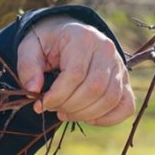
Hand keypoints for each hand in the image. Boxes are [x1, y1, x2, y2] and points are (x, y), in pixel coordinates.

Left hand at [16, 16, 132, 125]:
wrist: (67, 35)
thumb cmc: (48, 43)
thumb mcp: (30, 48)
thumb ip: (28, 66)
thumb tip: (33, 90)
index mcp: (83, 38)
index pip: (76, 74)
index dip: (58, 95)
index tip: (41, 104)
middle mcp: (107, 50)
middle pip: (95, 88)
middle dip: (70, 106)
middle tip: (53, 108)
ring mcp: (119, 66)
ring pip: (111, 99)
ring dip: (85, 114)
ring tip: (65, 113)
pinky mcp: (125, 81)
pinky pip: (126, 106)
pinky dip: (108, 119)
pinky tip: (87, 118)